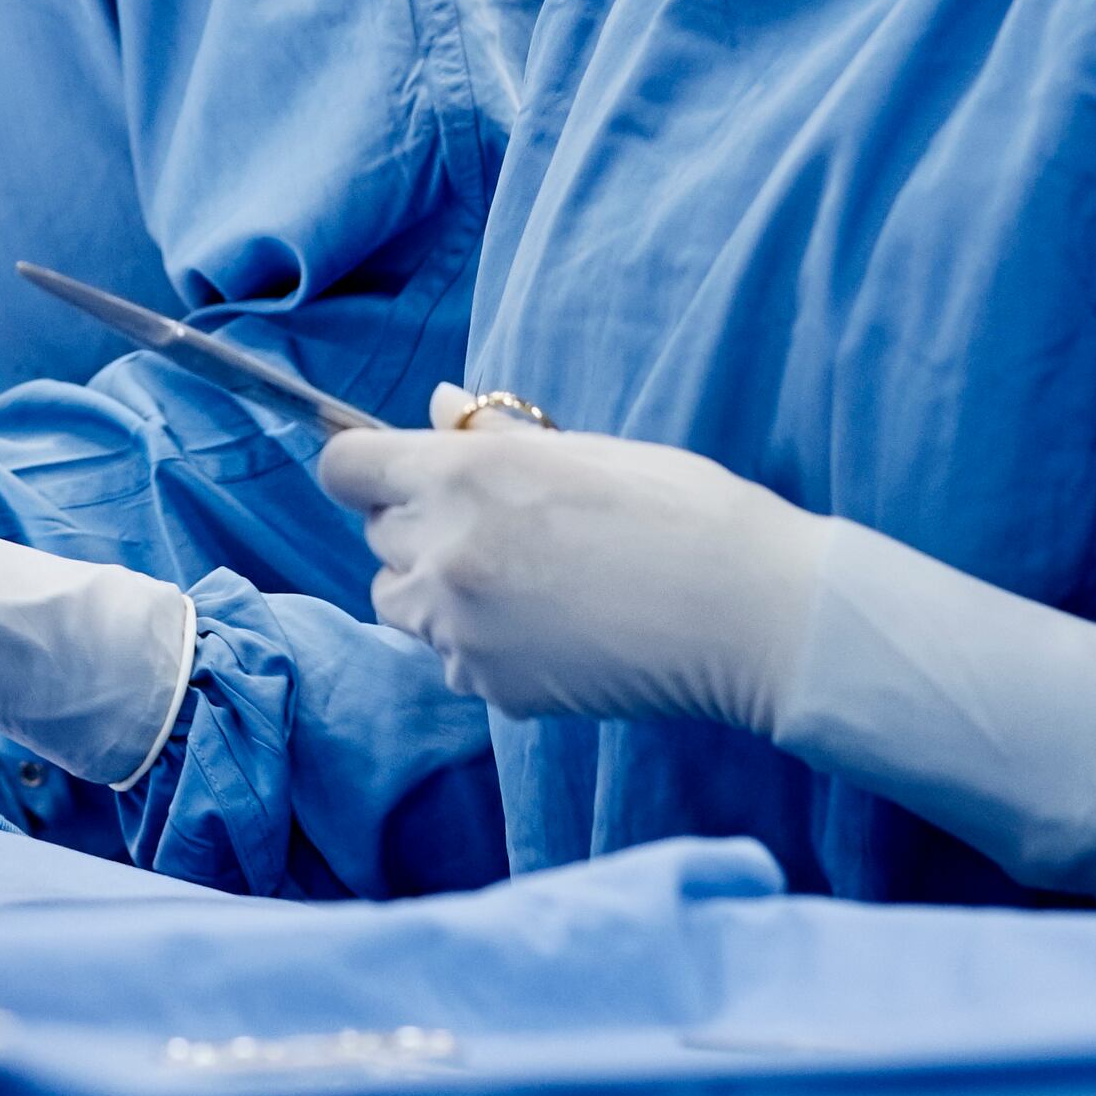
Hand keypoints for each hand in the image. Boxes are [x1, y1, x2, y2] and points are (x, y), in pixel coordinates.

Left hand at [318, 410, 829, 730]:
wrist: (750, 615)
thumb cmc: (684, 513)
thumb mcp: (586, 451)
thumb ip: (493, 436)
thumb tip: (437, 406)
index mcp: (463, 476)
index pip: (346, 467)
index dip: (365, 467)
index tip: (392, 473)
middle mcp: (444, 552)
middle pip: (376, 538)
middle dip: (417, 528)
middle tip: (497, 525)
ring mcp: (462, 630)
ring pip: (403, 605)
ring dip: (438, 591)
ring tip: (522, 582)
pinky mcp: (492, 688)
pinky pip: (453, 660)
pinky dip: (483, 646)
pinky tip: (553, 631)